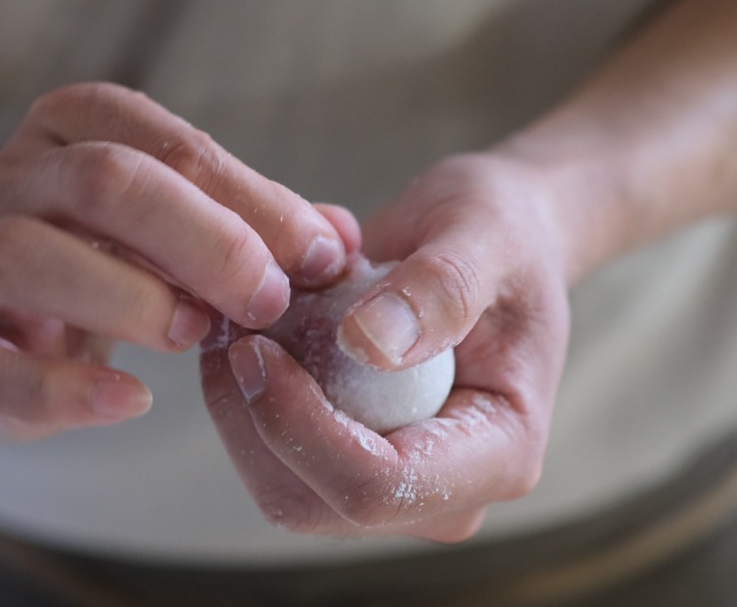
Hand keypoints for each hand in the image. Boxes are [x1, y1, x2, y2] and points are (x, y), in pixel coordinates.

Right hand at [0, 83, 349, 439]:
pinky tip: (132, 399)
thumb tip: (341, 243)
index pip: (173, 146)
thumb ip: (260, 219)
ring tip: (198, 332)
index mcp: (80, 126)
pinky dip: (60, 391)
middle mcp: (19, 181)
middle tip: (270, 299)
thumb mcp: (184, 208)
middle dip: (206, 242)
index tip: (320, 257)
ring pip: (30, 259)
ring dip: (133, 299)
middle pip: (105, 184)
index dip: (255, 202)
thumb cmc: (113, 240)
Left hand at [200, 154, 570, 539]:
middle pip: (314, 501)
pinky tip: (259, 331)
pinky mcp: (351, 459)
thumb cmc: (502, 235)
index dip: (301, 429)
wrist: (490, 242)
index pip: (379, 487)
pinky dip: (244, 397)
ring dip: (240, 407)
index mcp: (500, 453)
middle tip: (234, 327)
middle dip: (254, 420)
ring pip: (278, 485)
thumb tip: (369, 344)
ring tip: (247, 318)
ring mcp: (395, 482)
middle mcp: (444, 489)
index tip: (254, 349)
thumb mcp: (486, 235)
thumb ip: (441, 287)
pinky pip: (270, 456)